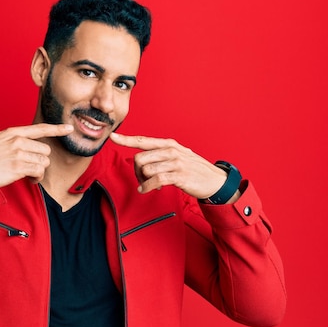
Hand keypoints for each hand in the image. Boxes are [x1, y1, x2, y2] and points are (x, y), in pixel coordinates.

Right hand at [0, 123, 73, 187]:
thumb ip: (13, 141)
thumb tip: (26, 147)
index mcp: (13, 133)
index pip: (40, 128)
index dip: (56, 128)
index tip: (69, 128)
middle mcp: (18, 141)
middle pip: (45, 150)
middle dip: (41, 160)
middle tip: (32, 168)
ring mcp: (19, 153)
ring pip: (44, 161)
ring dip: (39, 170)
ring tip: (29, 175)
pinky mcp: (19, 167)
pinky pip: (38, 171)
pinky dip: (37, 178)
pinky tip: (30, 179)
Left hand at [110, 132, 228, 198]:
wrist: (215, 181)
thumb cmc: (193, 169)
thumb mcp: (177, 156)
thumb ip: (159, 156)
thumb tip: (140, 161)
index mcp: (168, 144)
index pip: (143, 140)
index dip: (126, 139)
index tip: (113, 136)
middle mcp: (171, 150)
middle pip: (139, 159)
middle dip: (137, 173)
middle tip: (143, 181)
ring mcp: (176, 162)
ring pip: (146, 170)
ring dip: (144, 181)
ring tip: (152, 185)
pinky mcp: (179, 175)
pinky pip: (155, 180)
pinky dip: (148, 187)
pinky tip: (149, 190)